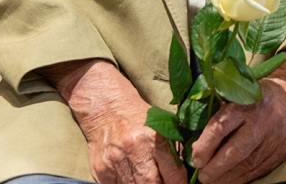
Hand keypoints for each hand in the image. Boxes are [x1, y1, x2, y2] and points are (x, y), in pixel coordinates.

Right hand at [43, 59, 184, 183]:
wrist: (106, 108)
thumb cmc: (138, 117)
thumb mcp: (162, 126)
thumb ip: (173, 149)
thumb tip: (184, 172)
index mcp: (154, 137)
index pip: (172, 171)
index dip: (179, 183)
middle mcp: (134, 149)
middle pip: (151, 183)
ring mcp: (115, 162)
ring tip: (152, 181)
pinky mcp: (101, 170)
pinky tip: (134, 180)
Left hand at [192, 47, 285, 183]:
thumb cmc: (258, 97)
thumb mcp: (239, 95)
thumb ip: (220, 116)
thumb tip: (196, 146)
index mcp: (248, 100)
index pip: (222, 126)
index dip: (206, 146)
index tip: (196, 158)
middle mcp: (264, 117)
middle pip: (237, 150)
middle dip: (216, 168)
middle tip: (202, 177)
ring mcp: (277, 135)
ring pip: (248, 164)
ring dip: (228, 177)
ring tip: (213, 181)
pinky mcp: (285, 148)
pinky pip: (261, 168)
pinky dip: (244, 177)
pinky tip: (232, 180)